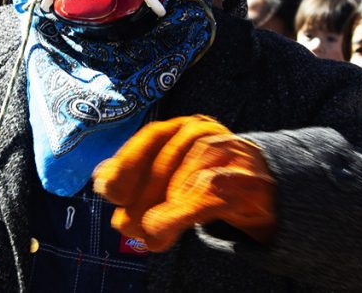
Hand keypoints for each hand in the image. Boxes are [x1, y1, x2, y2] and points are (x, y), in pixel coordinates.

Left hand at [93, 115, 275, 251]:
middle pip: (168, 161)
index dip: (127, 163)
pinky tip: (166, 228)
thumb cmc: (204, 180)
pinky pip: (215, 193)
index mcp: (182, 127)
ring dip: (164, 209)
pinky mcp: (248, 180)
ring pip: (191, 176)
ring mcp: (230, 153)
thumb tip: (101, 178)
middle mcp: (206, 133)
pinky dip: (185, 211)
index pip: (152, 137)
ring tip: (149, 234)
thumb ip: (136, 174)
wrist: (260, 187)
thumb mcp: (167, 175)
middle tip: (127, 226)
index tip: (108, 192)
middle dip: (142, 198)